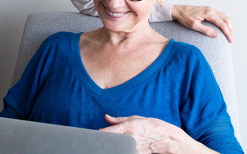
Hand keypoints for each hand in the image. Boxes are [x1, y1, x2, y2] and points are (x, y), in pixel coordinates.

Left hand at [100, 115, 216, 153]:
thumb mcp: (139, 118)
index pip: (105, 133)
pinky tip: (122, 147)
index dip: (96, 135)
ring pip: (116, 149)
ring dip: (112, 147)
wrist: (173, 142)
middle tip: (99, 142)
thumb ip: (120, 119)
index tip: (93, 136)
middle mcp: (130, 139)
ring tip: (109, 145)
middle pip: (109, 144)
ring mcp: (134, 150)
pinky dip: (122, 149)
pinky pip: (125, 152)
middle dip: (103, 143)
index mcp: (129, 127)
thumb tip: (106, 117)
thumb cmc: (157, 128)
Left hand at [171, 4, 232, 42]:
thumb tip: (216, 35)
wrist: (178, 10)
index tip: (230, 40)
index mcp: (208, 13)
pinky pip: (220, 15)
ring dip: (228, 24)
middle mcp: (211, 10)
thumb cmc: (184, 17)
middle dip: (230, 29)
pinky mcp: (208, 10)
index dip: (228, 33)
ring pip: (224, 16)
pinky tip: (223, 26)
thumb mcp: (194, 25)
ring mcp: (210, 9)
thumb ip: (205, 30)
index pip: (222, 24)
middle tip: (231, 38)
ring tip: (229, 33)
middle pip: (226, 19)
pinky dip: (224, 21)